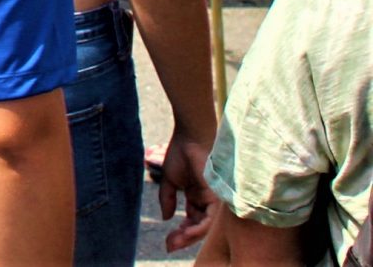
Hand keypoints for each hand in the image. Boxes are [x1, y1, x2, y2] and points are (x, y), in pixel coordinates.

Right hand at [155, 125, 218, 251]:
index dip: (181, 231)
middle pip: (199, 226)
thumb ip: (167, 199)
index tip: (168, 240)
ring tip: (175, 241)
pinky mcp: (218, 197)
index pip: (192, 220)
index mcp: (198, 196)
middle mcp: (208, 201)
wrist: (190, 138)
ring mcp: (214, 200)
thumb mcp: (170, 181)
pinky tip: (187, 232)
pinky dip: (199, 228)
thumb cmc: (180, 154)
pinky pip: (211, 219)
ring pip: (206, 226)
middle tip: (170, 244)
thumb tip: (165, 218)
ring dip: (190, 236)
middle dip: (184, 237)